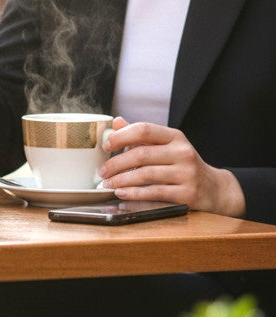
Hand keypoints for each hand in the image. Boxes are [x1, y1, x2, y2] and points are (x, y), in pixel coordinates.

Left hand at [98, 116, 245, 216]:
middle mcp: (183, 152)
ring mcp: (187, 173)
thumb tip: (116, 122)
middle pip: (141, 154)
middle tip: (102, 171)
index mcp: (176, 137)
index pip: (144, 129)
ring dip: (122, 180)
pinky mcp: (188, 194)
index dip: (121, 136)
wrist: (214, 189)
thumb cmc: (183, 165)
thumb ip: (142, 136)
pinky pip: (154, 193)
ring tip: (107, 184)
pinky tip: (122, 193)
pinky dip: (134, 194)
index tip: (106, 145)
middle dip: (116, 163)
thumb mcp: (167, 146)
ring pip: (146, 175)